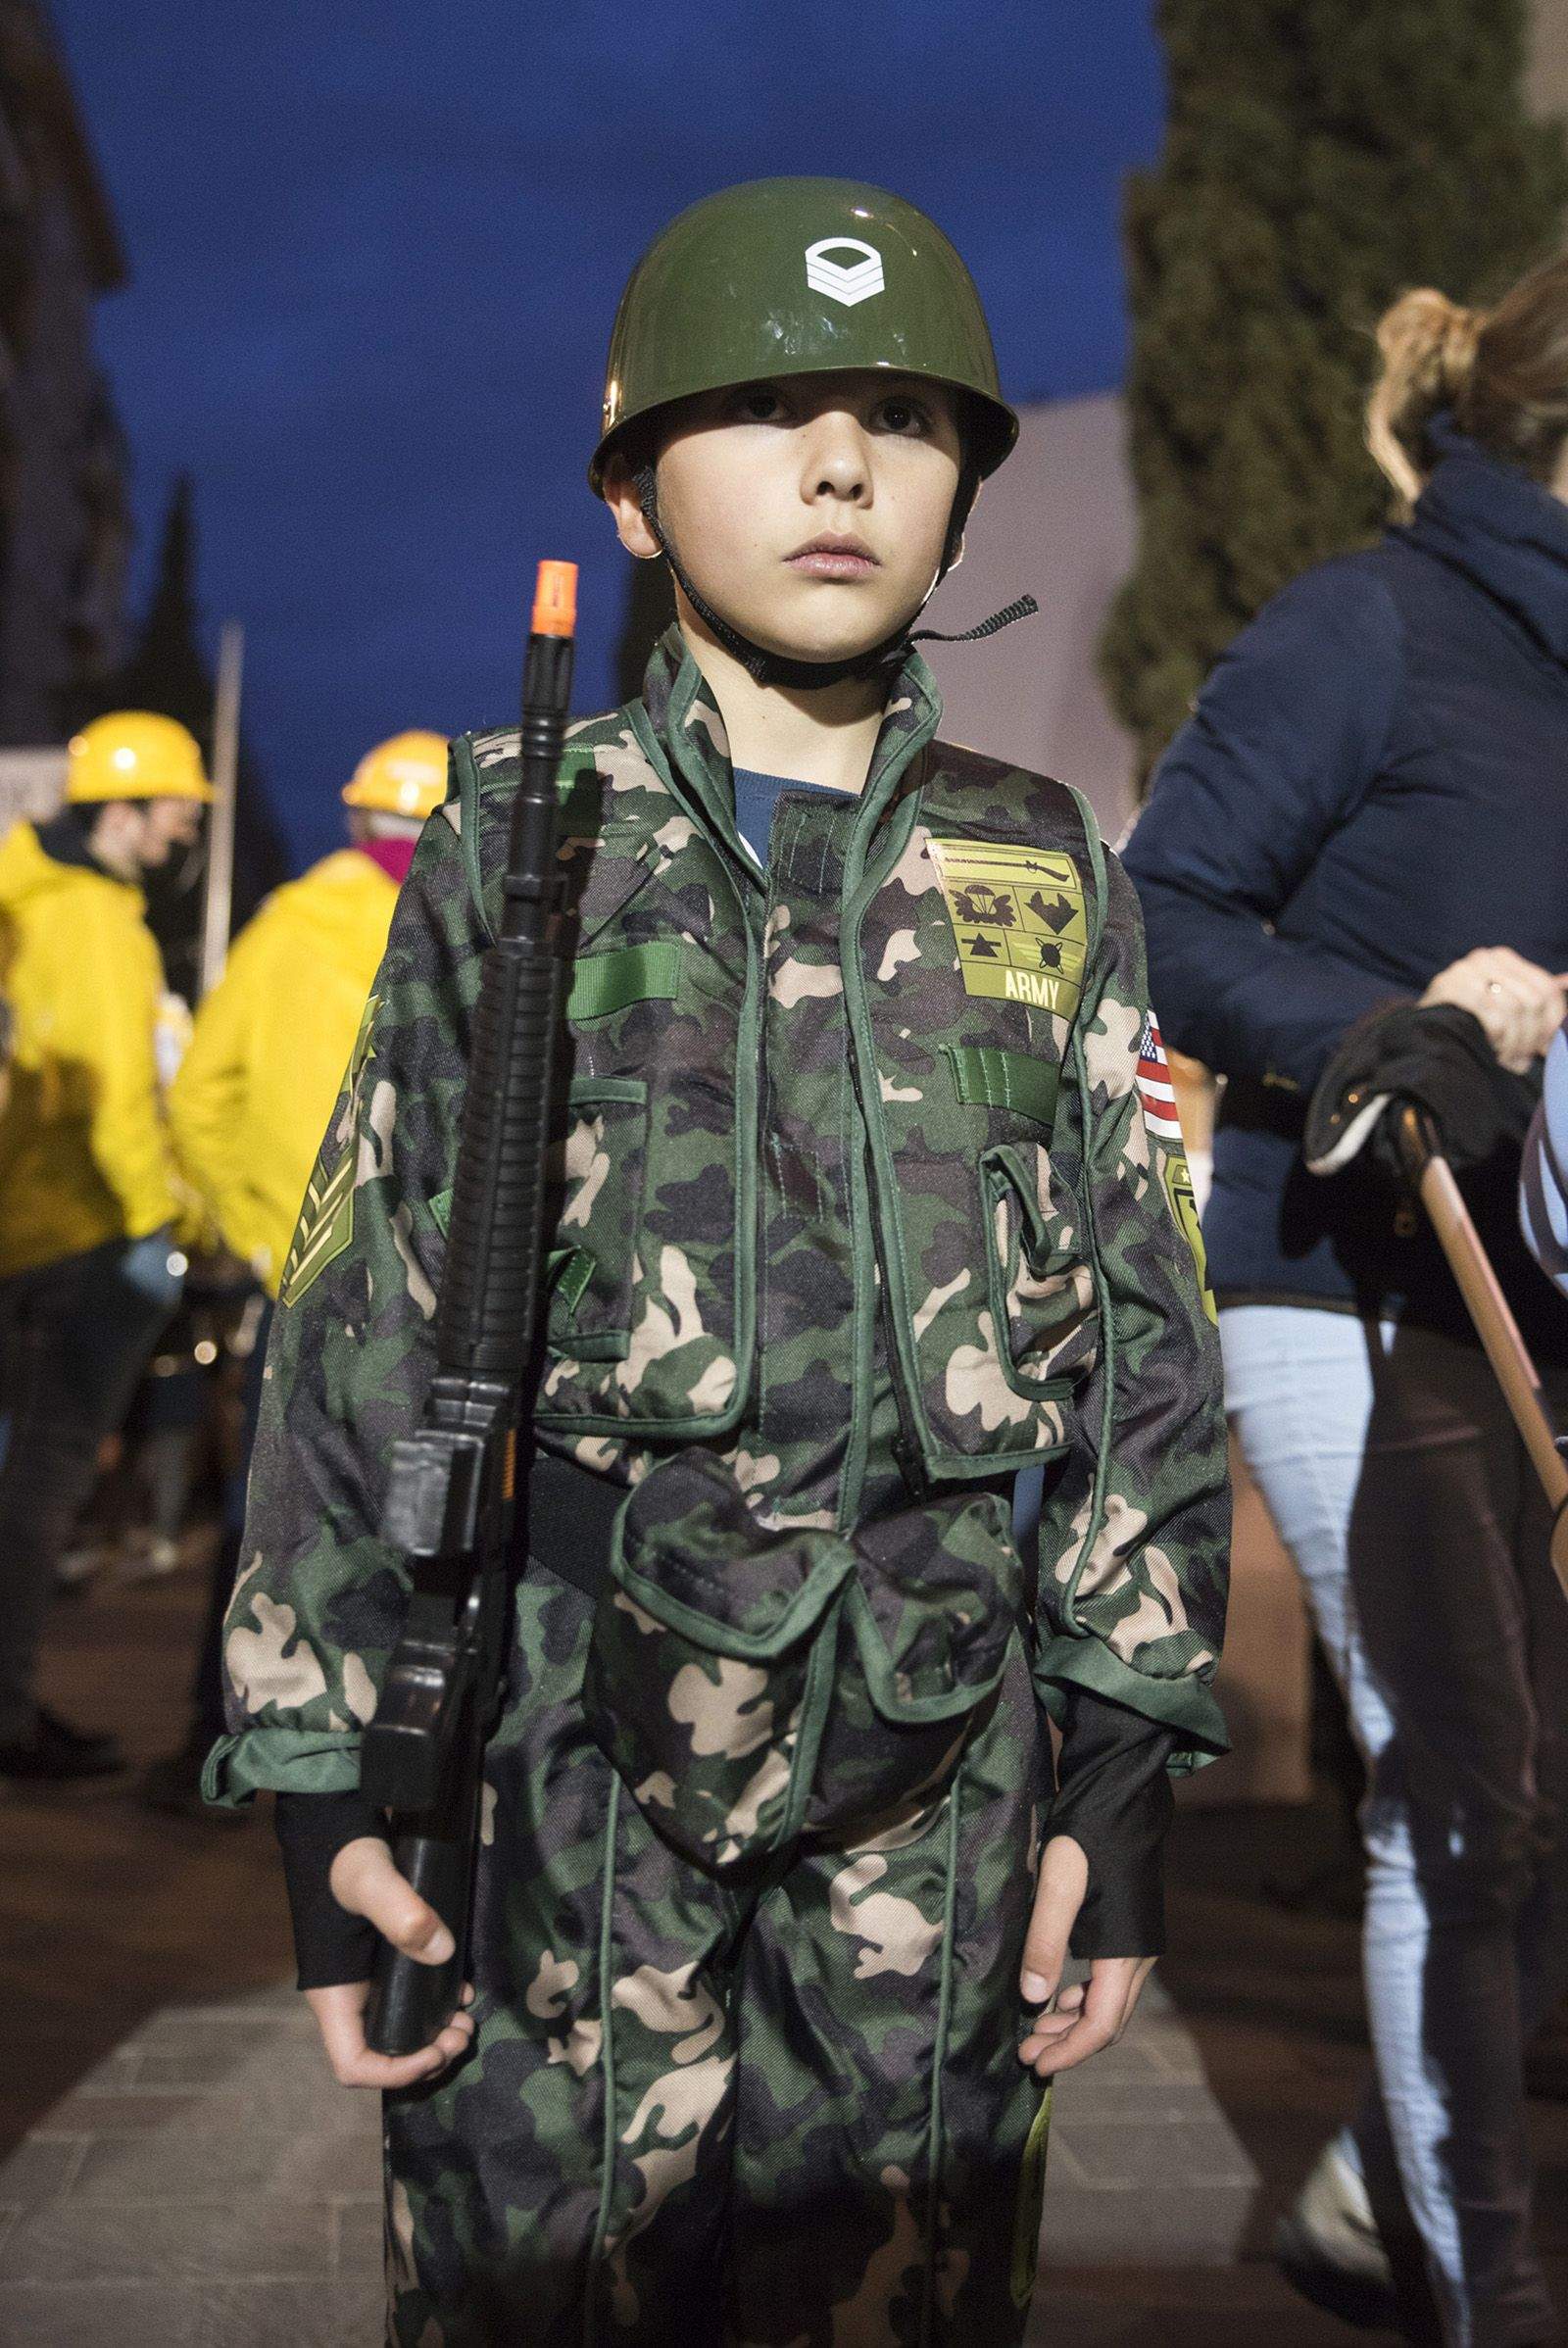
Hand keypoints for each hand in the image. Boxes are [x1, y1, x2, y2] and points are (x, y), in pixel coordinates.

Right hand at [303, 1835, 476, 2089]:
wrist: (338, 1824)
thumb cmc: (346, 1854)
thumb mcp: (371, 1878)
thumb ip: (402, 1911)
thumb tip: (442, 1952)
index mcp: (336, 1993)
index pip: (353, 2063)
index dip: (394, 2072)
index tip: (434, 2051)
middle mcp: (350, 1996)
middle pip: (382, 2054)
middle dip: (426, 2055)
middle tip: (463, 2034)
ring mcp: (368, 1980)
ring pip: (400, 2030)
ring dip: (435, 2035)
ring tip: (467, 2020)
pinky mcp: (386, 1961)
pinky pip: (412, 2000)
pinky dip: (437, 2005)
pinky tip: (462, 1989)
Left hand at [1017, 1833, 1156, 2078]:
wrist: (1122, 1794)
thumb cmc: (1088, 1834)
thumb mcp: (1058, 1884)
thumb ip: (1045, 1940)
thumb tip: (1034, 1999)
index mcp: (1124, 1953)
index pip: (1102, 2024)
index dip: (1070, 2051)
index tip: (1036, 2064)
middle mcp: (1138, 1957)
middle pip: (1108, 2021)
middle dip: (1069, 2043)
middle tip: (1027, 2053)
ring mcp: (1136, 1945)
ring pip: (1109, 2003)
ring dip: (1074, 2022)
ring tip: (1036, 2030)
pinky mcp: (1128, 1931)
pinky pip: (1109, 1982)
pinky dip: (1083, 1998)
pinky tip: (1059, 1995)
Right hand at [1421, 949, 1567, 1074]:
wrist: (1419, 1037)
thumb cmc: (1468, 1025)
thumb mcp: (1503, 1008)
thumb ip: (1533, 1001)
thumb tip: (1565, 983)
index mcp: (1502, 957)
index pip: (1546, 989)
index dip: (1551, 1023)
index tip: (1542, 1048)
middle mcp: (1485, 958)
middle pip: (1533, 1000)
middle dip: (1530, 1037)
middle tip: (1519, 1060)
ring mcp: (1465, 970)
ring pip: (1516, 1009)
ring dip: (1514, 1043)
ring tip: (1504, 1058)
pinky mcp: (1451, 987)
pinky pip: (1494, 1016)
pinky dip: (1497, 1039)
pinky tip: (1488, 1048)